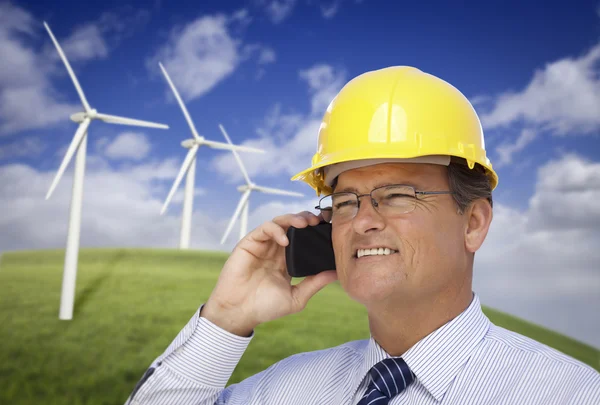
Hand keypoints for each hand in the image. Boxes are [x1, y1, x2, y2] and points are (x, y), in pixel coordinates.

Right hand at [201, 211, 337, 335]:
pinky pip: (264, 229)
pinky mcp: (249, 243)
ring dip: (292, 219)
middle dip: (306, 218)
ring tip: (304, 223)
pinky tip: (285, 240)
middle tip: (318, 221)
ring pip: (279, 222)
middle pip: (293, 225)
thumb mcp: (296, 297)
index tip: (329, 228)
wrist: (240, 312)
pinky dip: (276, 230)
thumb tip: (336, 273)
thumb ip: (314, 284)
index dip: (315, 231)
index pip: (303, 238)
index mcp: (287, 260)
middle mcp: (276, 249)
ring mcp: (263, 245)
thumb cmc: (265, 307)